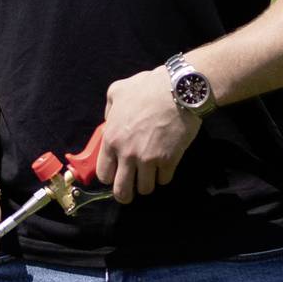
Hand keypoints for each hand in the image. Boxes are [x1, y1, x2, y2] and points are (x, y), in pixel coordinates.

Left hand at [97, 68, 201, 200]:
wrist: (178, 89)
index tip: (117, 173)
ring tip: (152, 173)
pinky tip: (166, 165)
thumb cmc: (147, 87)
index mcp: (112, 139)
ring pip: (145, 189)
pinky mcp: (169, 160)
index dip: (110, 177)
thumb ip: (109, 108)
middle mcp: (127, 154)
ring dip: (148, 183)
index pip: (104, 174)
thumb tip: (110, 119)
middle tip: (132, 188)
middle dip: (126, 194)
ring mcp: (148, 159)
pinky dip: (165, 175)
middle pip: (122, 191)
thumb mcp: (117, 91)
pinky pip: (164, 179)